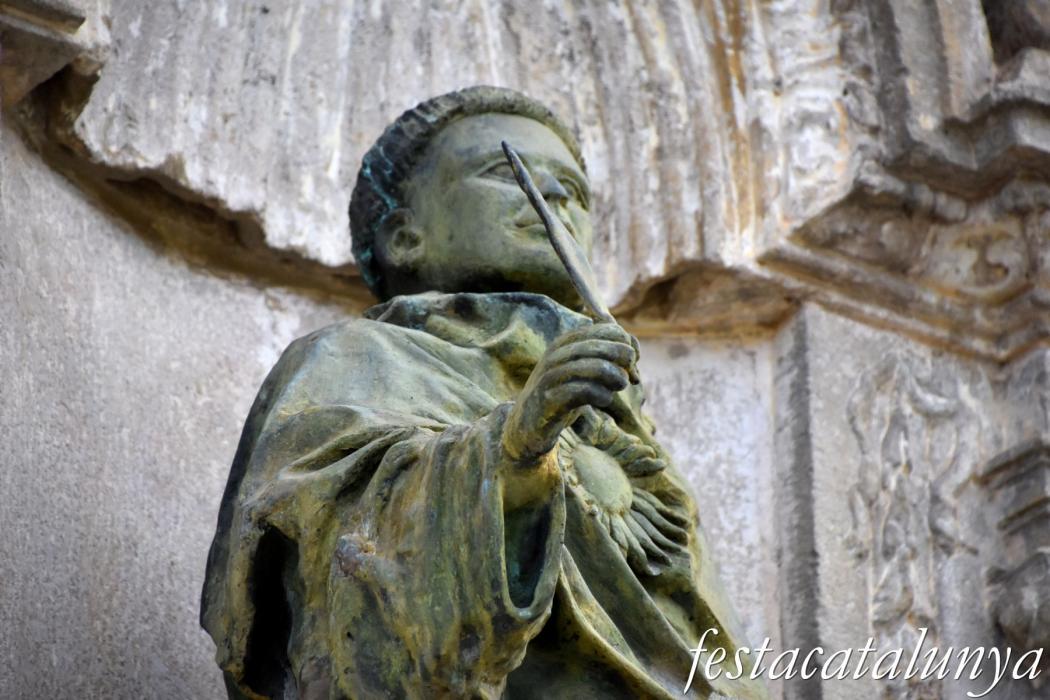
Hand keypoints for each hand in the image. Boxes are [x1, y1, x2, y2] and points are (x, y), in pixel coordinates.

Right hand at [502, 322, 636, 465]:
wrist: (528, 424)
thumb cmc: (563, 395)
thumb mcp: (584, 372)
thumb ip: (609, 359)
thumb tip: (636, 354)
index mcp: (566, 342)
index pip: (607, 329)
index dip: (627, 344)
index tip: (632, 363)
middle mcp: (557, 354)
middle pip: (603, 346)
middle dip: (624, 360)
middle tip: (628, 377)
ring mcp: (551, 376)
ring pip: (597, 367)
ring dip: (616, 379)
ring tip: (618, 387)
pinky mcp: (550, 399)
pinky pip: (586, 392)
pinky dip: (603, 396)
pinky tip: (603, 400)